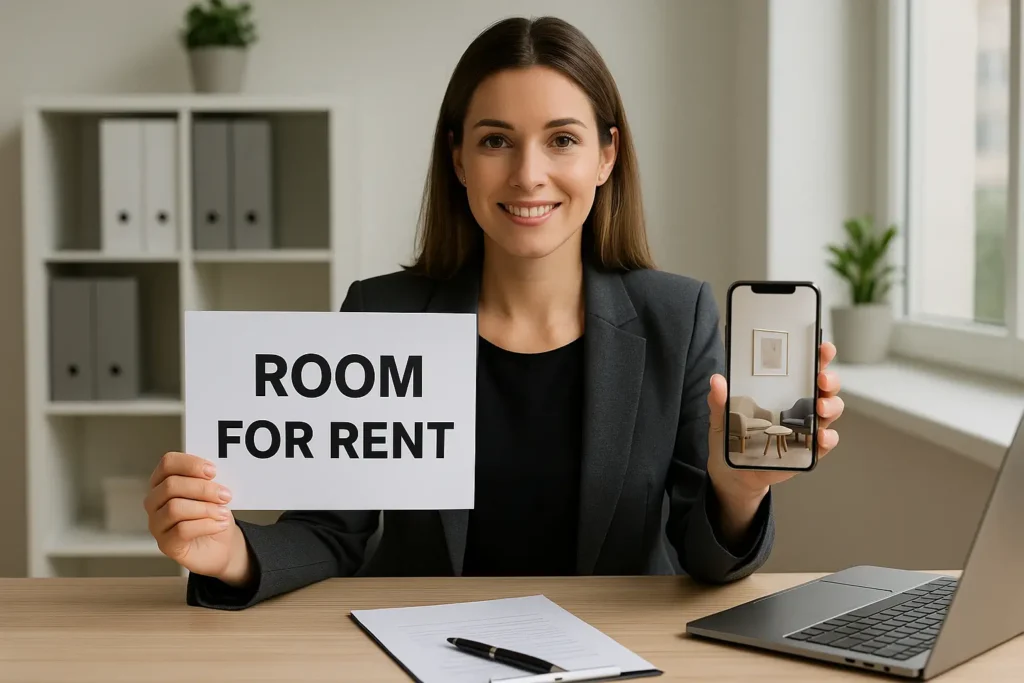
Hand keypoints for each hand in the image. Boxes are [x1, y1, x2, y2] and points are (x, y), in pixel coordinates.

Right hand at [144, 452, 252, 586]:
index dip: (190, 464)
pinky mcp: (166, 544)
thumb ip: (210, 481)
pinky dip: (207, 525)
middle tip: (225, 495)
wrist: (221, 546)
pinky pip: (182, 530)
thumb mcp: (213, 493)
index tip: (213, 471)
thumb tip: (215, 474)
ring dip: (206, 508)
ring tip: (224, 513)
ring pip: (175, 508)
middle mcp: (154, 501)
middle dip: (203, 489)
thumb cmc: (213, 514)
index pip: (168, 463)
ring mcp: (157, 524)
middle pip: (171, 486)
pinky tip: (220, 525)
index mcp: (163, 481)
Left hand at [705, 342, 844, 531]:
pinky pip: (826, 443)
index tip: (823, 348)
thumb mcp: (722, 418)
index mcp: (782, 390)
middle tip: (821, 379)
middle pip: (825, 387)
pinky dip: (828, 438)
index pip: (805, 368)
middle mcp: (799, 406)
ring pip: (831, 411)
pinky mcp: (807, 450)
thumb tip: (717, 380)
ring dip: (831, 406)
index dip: (819, 356)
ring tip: (820, 408)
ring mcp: (806, 427)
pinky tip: (820, 436)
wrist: (733, 474)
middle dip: (830, 379)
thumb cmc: (731, 439)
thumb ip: (720, 400)